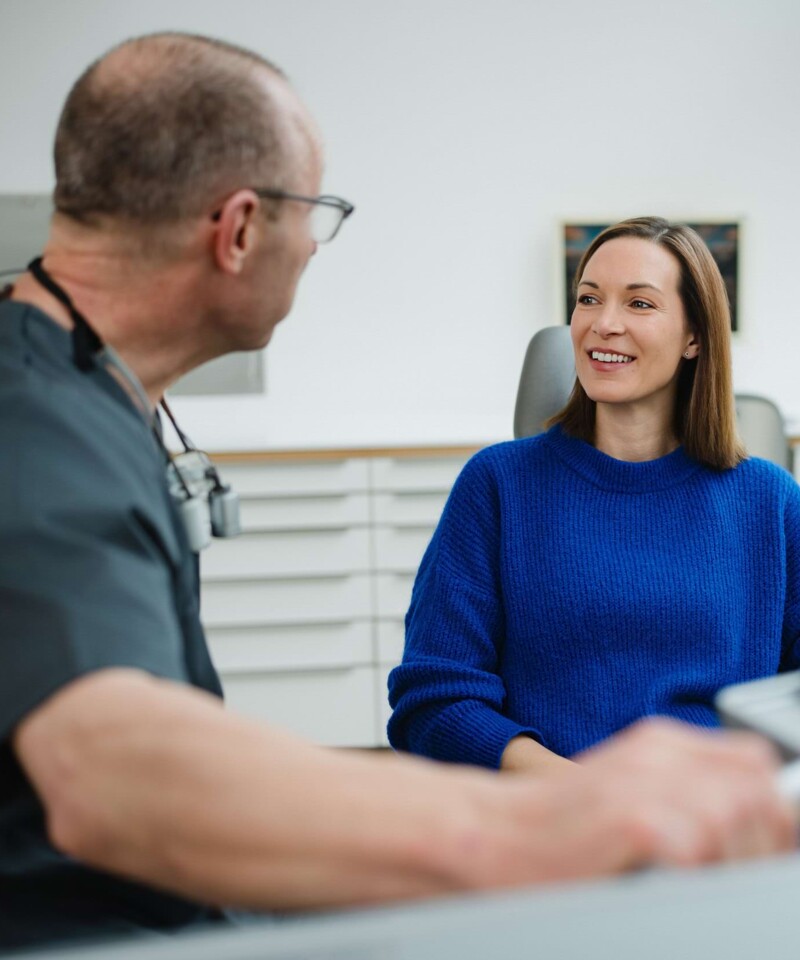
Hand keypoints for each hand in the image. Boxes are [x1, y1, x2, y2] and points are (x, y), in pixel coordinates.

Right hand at [572, 719, 795, 869]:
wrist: (497, 832)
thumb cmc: (560, 824)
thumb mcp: (628, 787)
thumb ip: (685, 789)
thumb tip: (750, 820)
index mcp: (660, 741)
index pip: (754, 761)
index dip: (769, 806)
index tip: (762, 843)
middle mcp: (656, 753)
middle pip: (755, 789)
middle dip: (761, 838)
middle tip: (735, 870)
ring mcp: (641, 782)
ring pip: (735, 816)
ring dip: (730, 859)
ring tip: (701, 879)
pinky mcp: (628, 817)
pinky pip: (697, 847)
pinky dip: (695, 873)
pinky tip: (669, 880)